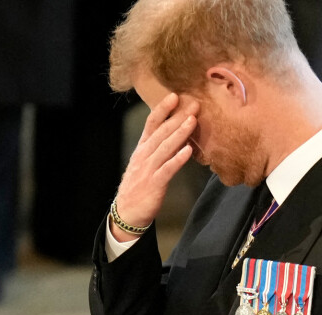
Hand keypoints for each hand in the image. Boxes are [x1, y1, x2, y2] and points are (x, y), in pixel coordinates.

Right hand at [111, 93, 198, 240]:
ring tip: (193, 121)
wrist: (127, 212)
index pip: (151, 124)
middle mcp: (144, 155)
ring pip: (165, 147)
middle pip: (161, 132)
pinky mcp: (154, 183)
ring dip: (179, 133)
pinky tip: (188, 151)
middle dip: (178, 117)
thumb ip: (158, 149)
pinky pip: (167, 169)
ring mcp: (148, 169)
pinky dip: (178, 159)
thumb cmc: (139, 187)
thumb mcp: (145, 164)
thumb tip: (176, 136)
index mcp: (142, 149)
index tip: (175, 96)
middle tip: (194, 104)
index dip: (163, 109)